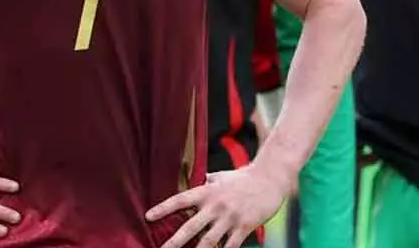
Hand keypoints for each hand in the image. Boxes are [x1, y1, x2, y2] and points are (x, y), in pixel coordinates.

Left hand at [145, 165, 289, 247]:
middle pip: (191, 226)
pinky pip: (230, 246)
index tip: (148, 216)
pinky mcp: (244, 226)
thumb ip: (208, 183)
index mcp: (207, 191)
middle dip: (175, 241)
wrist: (270, 177)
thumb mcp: (221, 176)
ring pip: (208, 241)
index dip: (163, 208)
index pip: (180, 200)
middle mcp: (216, 205)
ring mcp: (230, 217)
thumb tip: (198, 182)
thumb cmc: (244, 177)